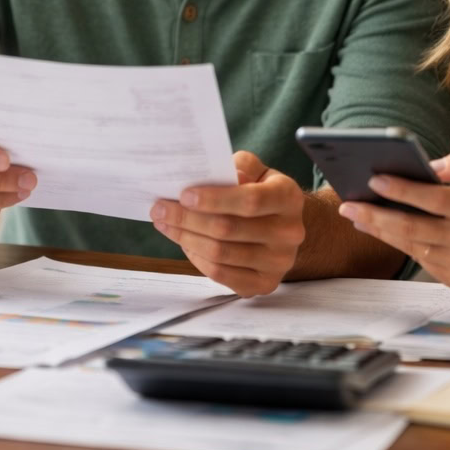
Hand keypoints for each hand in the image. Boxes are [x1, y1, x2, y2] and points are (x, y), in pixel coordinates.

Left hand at [150, 152, 305, 297]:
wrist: (283, 226)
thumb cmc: (262, 191)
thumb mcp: (256, 169)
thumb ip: (237, 166)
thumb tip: (211, 176)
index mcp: (289, 198)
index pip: (250, 200)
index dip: (214, 199)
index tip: (184, 195)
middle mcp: (289, 232)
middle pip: (228, 229)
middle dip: (187, 218)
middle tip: (159, 209)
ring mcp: (278, 262)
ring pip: (220, 253)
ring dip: (185, 238)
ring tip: (165, 224)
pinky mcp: (264, 284)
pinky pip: (221, 274)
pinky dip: (196, 258)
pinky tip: (184, 243)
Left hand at [337, 149, 449, 291]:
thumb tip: (428, 165)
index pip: (432, 199)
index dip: (401, 190)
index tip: (374, 179)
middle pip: (413, 228)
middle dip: (375, 215)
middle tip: (348, 204)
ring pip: (412, 246)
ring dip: (381, 231)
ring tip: (357, 216)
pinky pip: (422, 260)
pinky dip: (402, 244)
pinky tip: (384, 231)